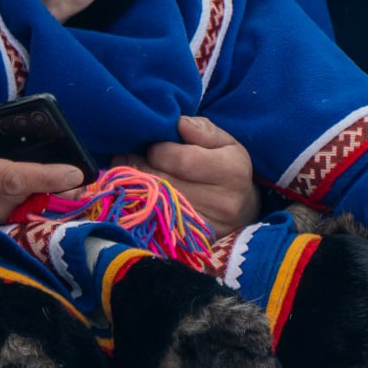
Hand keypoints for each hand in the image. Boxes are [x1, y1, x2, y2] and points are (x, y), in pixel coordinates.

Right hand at [0, 85, 85, 227]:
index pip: (15, 178)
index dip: (49, 177)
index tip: (77, 174)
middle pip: (18, 203)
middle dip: (45, 193)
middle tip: (69, 181)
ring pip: (5, 220)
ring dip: (26, 207)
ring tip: (44, 191)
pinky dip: (3, 219)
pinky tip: (7, 209)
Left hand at [112, 116, 260, 234]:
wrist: (242, 211)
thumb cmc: (226, 167)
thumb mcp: (224, 142)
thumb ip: (203, 129)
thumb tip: (179, 123)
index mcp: (232, 171)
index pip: (181, 161)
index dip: (158, 150)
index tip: (151, 145)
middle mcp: (224, 203)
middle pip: (165, 183)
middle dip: (139, 166)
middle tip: (125, 155)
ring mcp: (209, 228)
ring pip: (156, 204)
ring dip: (134, 186)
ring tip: (126, 171)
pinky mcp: (193, 244)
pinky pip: (157, 223)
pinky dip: (141, 206)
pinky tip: (136, 193)